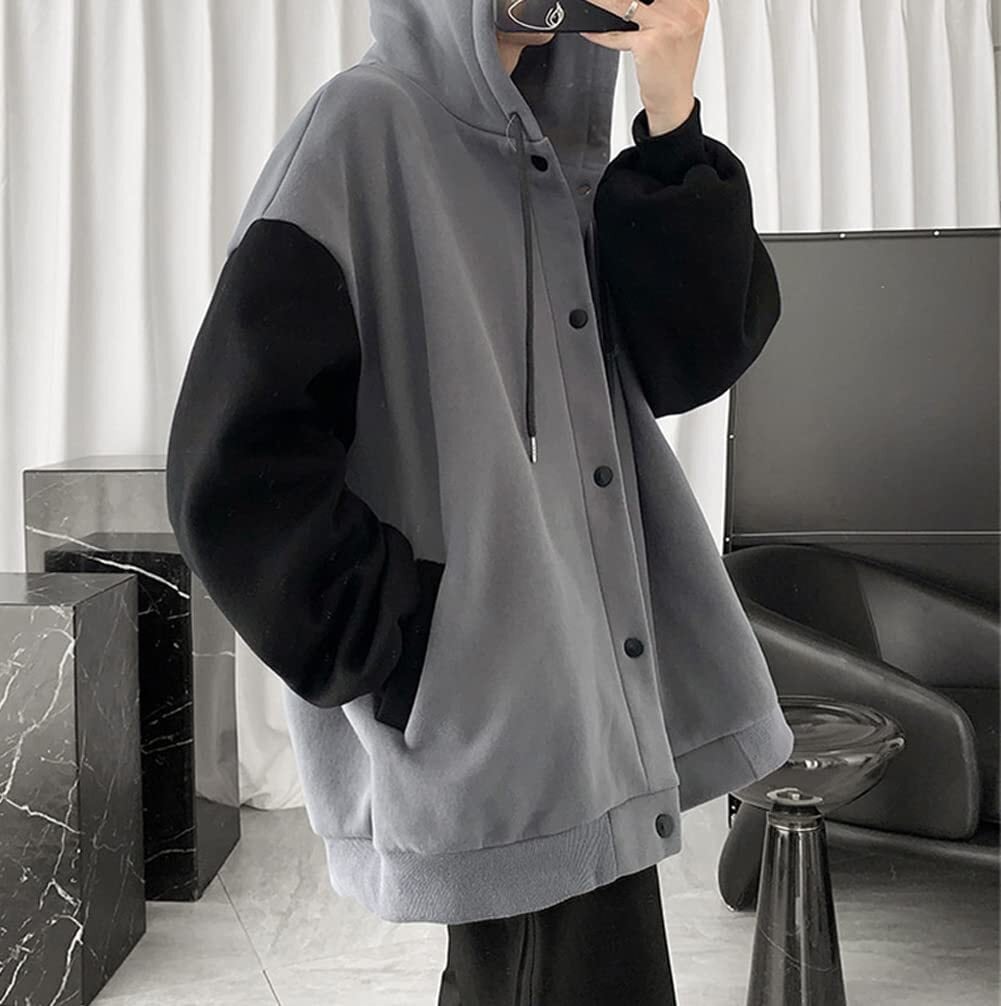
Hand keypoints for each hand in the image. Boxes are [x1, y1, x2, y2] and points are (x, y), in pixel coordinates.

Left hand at [580, 0, 708, 135]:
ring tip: (592, 2)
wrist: (673, 100)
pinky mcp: (649, 43)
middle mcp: (685, 11)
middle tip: (606, 0)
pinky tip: (591, 31)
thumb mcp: (678, 29)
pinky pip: (616, 35)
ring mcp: (669, 26)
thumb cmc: (672, 68)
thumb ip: (665, 6)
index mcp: (695, 3)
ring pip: (625, 4)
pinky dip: (601, 35)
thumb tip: (632, 0)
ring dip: (603, 3)